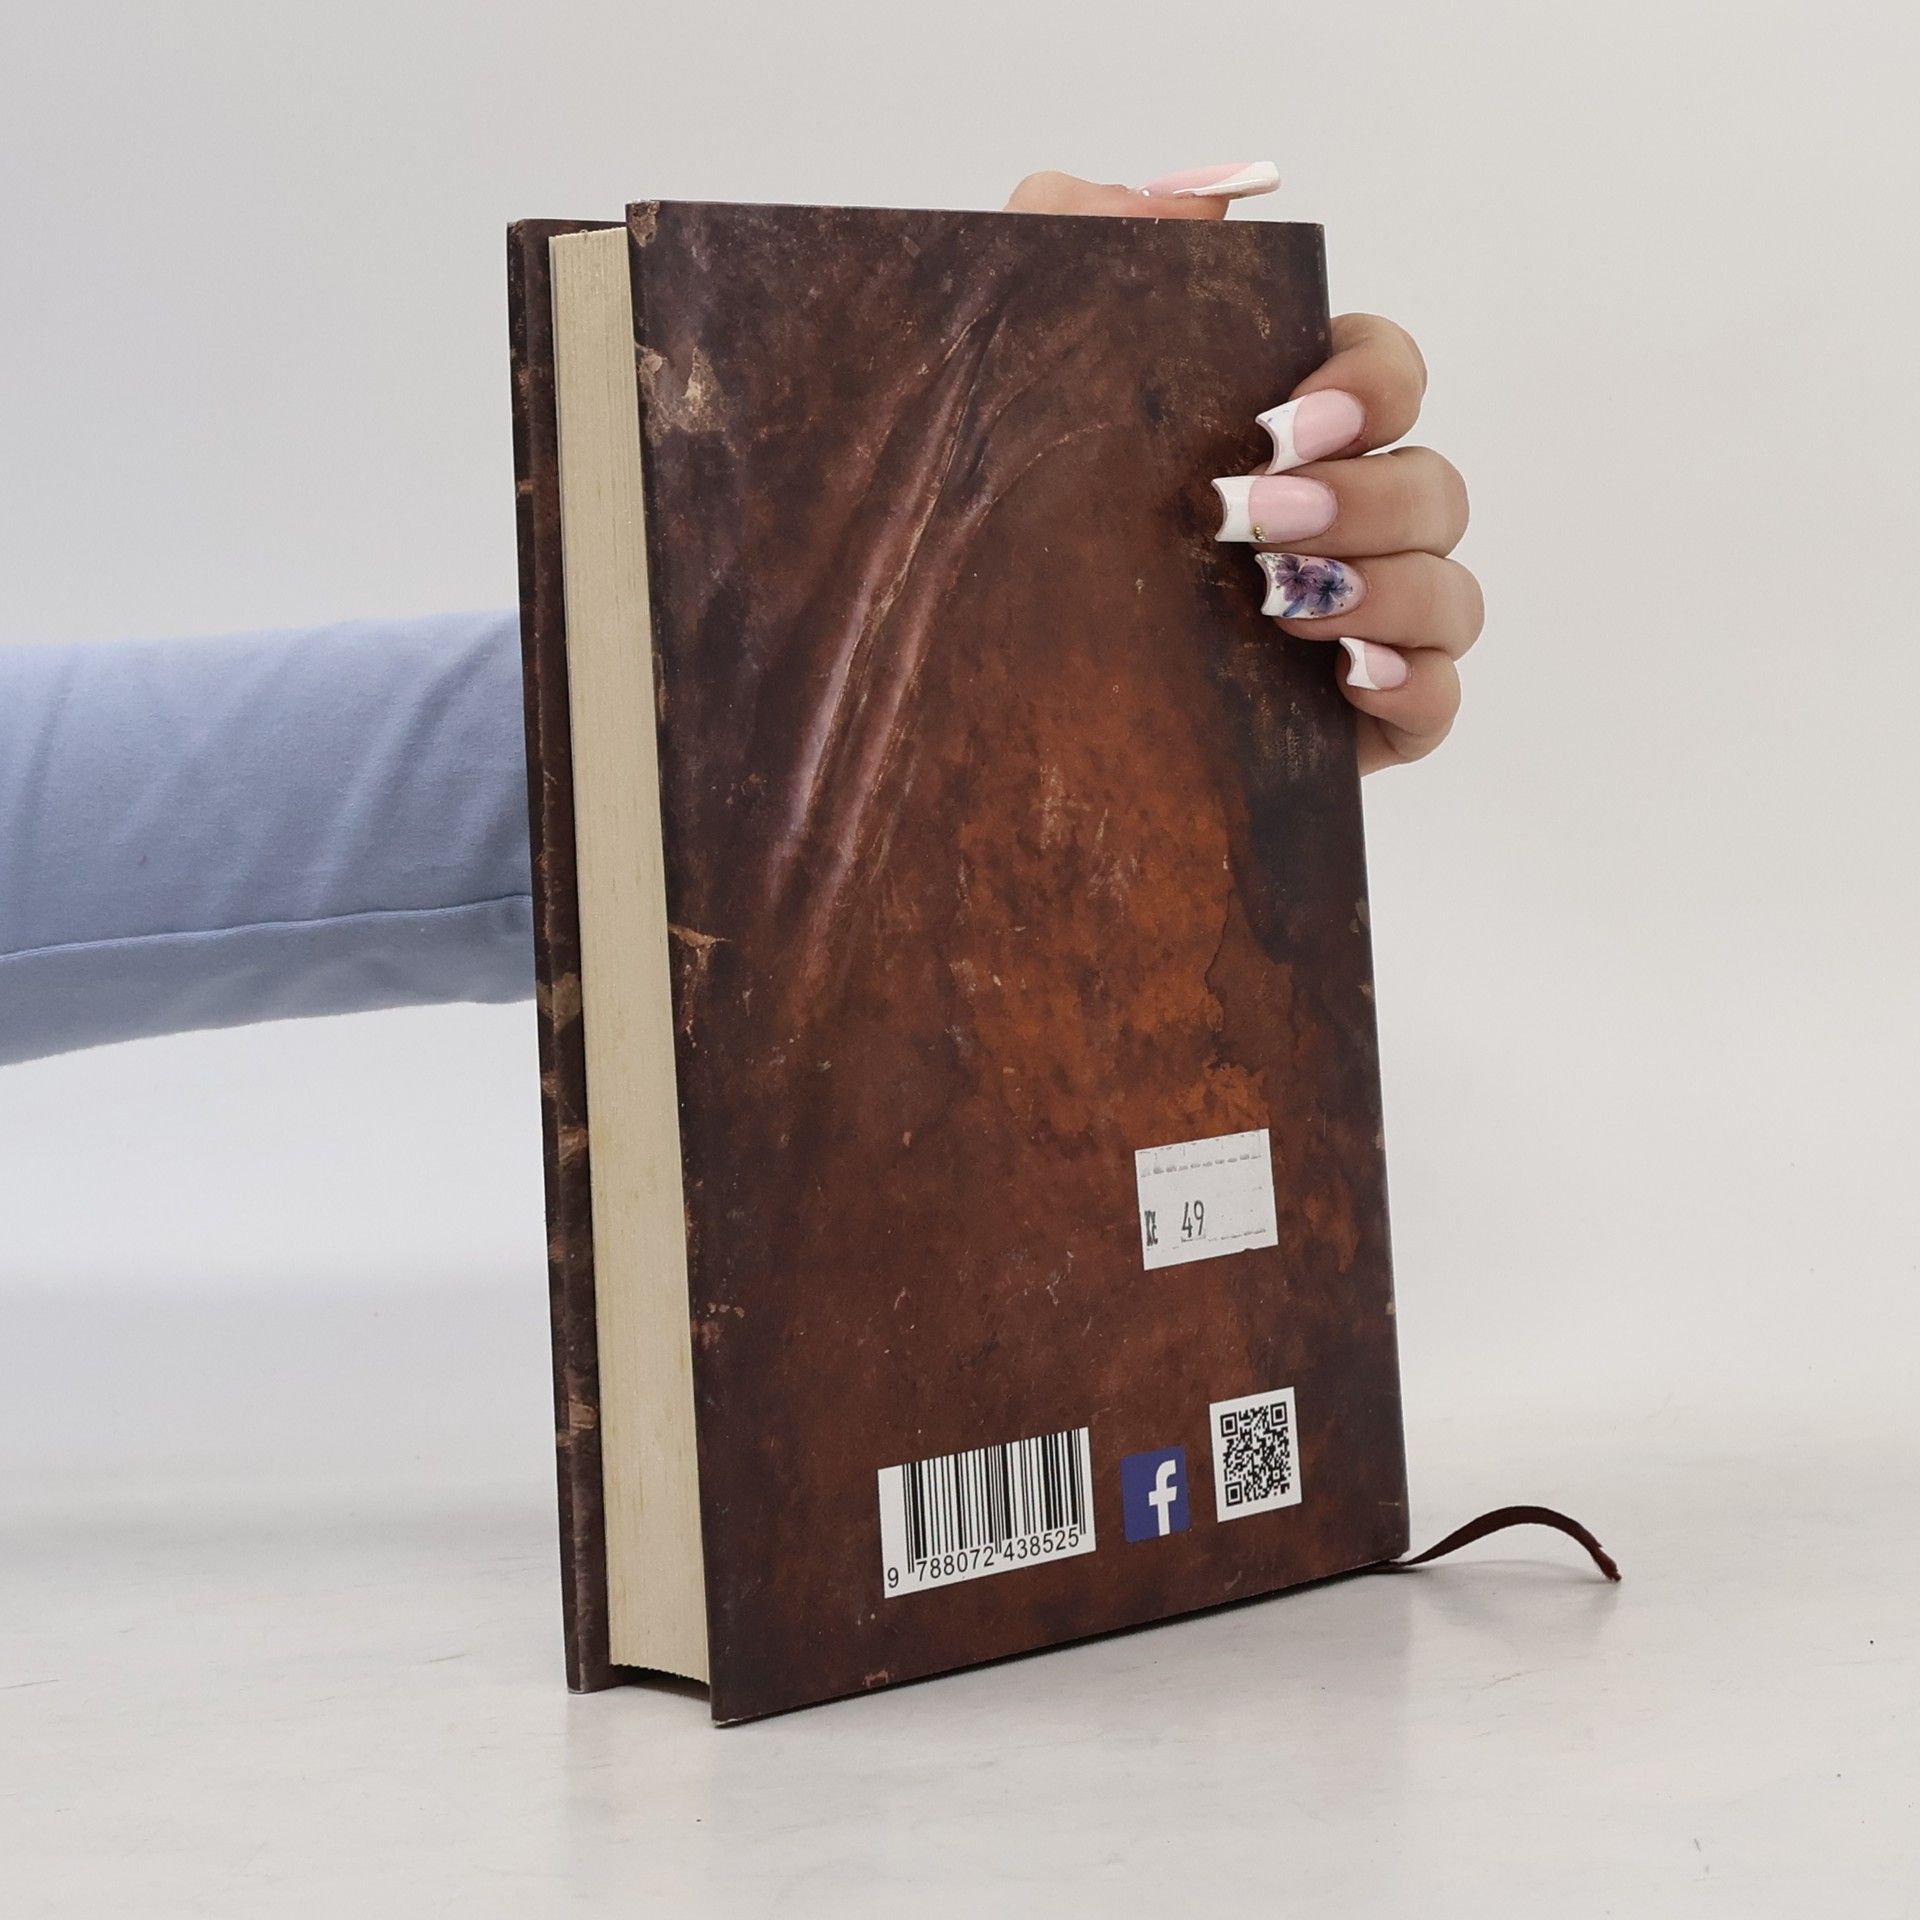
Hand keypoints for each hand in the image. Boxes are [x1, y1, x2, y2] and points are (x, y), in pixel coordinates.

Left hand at [1006, 167, 1477, 772]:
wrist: (959, 682)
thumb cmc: (999, 516)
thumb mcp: (1007, 365)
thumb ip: (1081, 238)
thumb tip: (1200, 198)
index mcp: (1285, 438)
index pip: (1386, 376)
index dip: (1373, 382)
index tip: (1294, 413)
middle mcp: (1339, 525)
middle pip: (1434, 484)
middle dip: (1365, 495)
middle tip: (1255, 516)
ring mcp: (1356, 628)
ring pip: (1450, 592)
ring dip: (1384, 588)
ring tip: (1277, 603)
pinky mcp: (1355, 723)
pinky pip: (1438, 703)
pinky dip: (1415, 686)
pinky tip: (1349, 676)